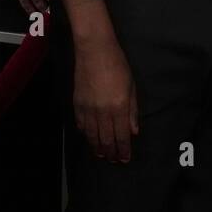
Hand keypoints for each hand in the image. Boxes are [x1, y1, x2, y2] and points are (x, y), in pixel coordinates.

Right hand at [73, 37, 138, 162]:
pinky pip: (81, 123)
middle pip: (106, 139)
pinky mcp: (77, 103)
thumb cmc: (118, 65)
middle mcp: (103, 112)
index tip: (125, 159)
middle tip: (113, 160)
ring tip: (101, 154)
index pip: (122, 136)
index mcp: (119, 108)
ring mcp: (88, 108)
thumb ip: (132, 111)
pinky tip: (88, 137)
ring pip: (92, 135)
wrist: (94, 51)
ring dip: (97, 146)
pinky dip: (85, 132)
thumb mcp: (132, 87)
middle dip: (111, 152)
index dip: (123, 150)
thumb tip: (134, 131)